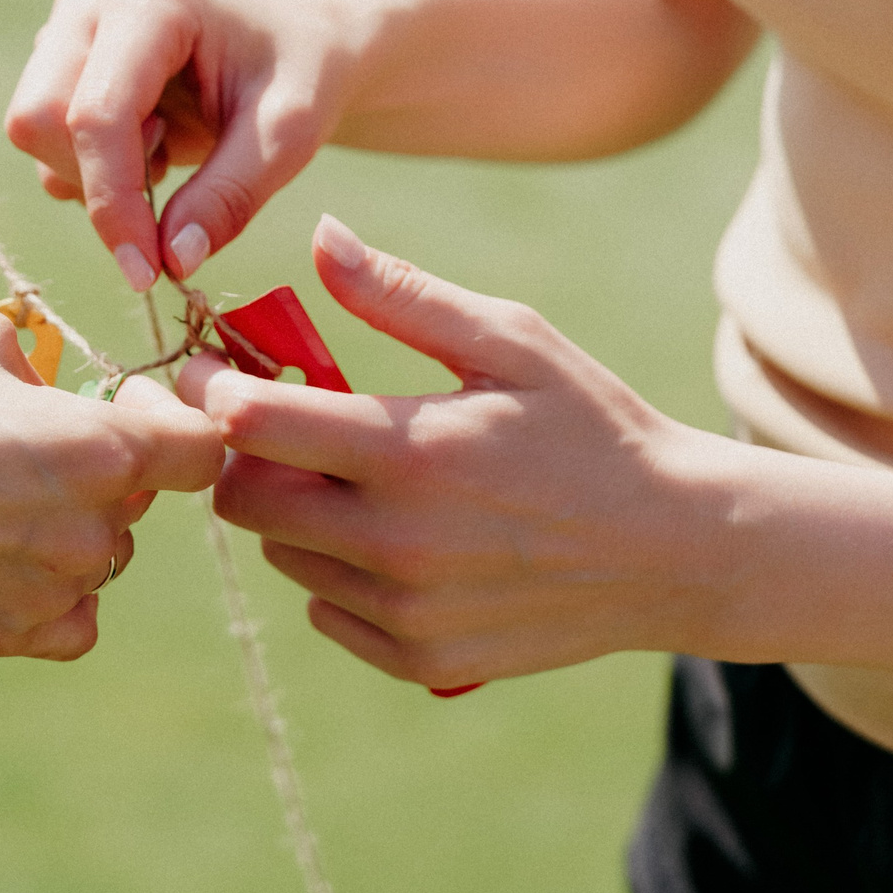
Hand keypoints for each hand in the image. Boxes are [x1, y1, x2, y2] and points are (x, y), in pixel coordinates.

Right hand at [0, 311, 222, 659]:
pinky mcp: (11, 635)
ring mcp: (53, 590)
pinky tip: (1, 555)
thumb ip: (50, 363)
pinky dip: (54, 592)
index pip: (204, 448)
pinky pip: (75, 617)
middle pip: (141, 500)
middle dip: (106, 467)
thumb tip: (69, 386)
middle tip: (28, 442)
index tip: (126, 399)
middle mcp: (92, 530)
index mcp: (102, 449)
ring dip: (71, 526)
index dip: (176, 416)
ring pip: (102, 555)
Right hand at [4, 0, 360, 291]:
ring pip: (35, 134)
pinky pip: (43, 143)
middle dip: (99, 182)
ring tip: (168, 150)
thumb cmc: (301, 75)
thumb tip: (172, 260)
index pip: (97, 113)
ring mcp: (66, 30)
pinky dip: (92, 171)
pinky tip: (149, 147)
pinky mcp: (57, 63)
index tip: (147, 272)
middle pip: (42, 119)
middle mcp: (91, 4)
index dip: (113, 201)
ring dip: (98, 176)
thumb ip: (230, 196)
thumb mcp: (289, 136)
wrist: (298, 44)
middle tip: (172, 181)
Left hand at [176, 216, 731, 690]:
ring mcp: (407, 609)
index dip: (215, 387)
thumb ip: (401, 294)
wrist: (676, 549)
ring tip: (359, 481)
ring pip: (283, 556)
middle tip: (291, 427)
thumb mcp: (511, 341)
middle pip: (242, 501)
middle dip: (248, 456)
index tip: (218, 368)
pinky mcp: (421, 657)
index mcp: (410, 451)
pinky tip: (395, 541)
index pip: (251, 423)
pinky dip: (338, 574)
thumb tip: (320, 235)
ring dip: (296, 515)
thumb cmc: (591, 427)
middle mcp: (396, 541)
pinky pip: (326, 611)